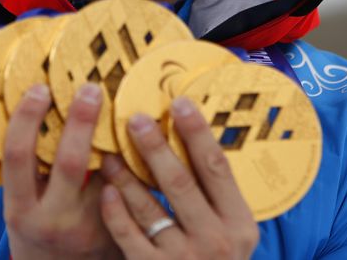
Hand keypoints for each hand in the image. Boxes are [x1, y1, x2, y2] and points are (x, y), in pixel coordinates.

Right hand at [2, 82, 121, 259]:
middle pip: (69, 162)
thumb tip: (41, 105)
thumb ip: (30, 171)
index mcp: (21, 209)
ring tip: (128, 101)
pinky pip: (130, 187)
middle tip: (91, 88)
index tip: (40, 89)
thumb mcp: (22, 208)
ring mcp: (90, 229)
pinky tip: (147, 134)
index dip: (27, 119)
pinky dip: (137, 160)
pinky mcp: (120, 233)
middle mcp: (54, 220)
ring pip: (109, 174)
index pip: (18, 156)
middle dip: (80, 121)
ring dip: (119, 139)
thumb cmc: (38, 234)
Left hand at [99, 96, 258, 258]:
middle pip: (180, 181)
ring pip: (150, 208)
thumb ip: (217, 197)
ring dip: (126, 175)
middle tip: (134, 119)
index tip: (179, 102)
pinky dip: (116, 212)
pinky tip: (106, 191)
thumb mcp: (233, 233)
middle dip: (155, 147)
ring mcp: (184, 259)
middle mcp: (216, 240)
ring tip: (109, 151)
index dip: (197, 132)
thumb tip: (193, 137)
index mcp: (240, 223)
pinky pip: (130, 237)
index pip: (217, 167)